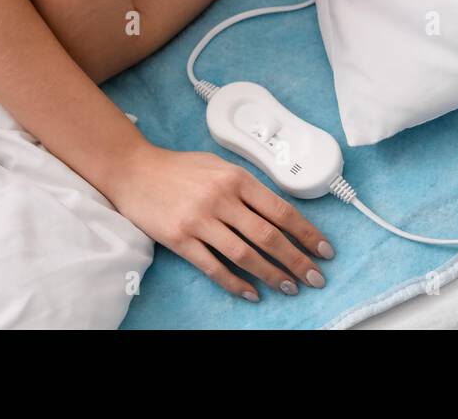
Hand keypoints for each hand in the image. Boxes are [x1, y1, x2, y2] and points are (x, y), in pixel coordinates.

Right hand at [105, 143, 333, 300]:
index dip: (307, 233)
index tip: (324, 250)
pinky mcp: (180, 238)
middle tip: (315, 277)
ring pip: (246, 255)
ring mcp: (200, 220)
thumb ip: (246, 186)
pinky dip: (236, 284)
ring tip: (289, 287)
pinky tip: (251, 292)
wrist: (133, 169)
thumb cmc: (178, 168)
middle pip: (269, 236)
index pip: (282, 210)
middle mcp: (221, 198)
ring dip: (272, 274)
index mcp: (236, 178)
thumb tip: (278, 212)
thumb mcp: (218, 165)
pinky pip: (214, 267)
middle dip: (297, 260)